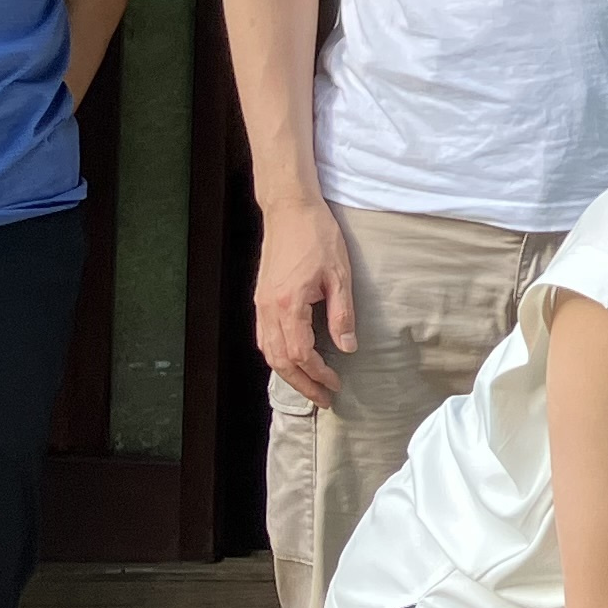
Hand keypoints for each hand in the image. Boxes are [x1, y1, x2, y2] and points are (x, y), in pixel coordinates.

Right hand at [253, 202, 358, 405]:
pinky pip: (264, 337)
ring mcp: (261, 304)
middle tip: (323, 398)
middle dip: (302, 384)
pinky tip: (292, 360)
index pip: (301, 354)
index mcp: (289, 303)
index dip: (318, 373)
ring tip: (310, 385)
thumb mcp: (340, 275)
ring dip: (288, 373)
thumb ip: (342, 314)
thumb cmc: (317, 236)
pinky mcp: (260, 298)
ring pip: (268, 352)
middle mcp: (269, 308)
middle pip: (281, 361)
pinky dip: (277, 355)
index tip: (336, 383)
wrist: (289, 208)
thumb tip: (347, 347)